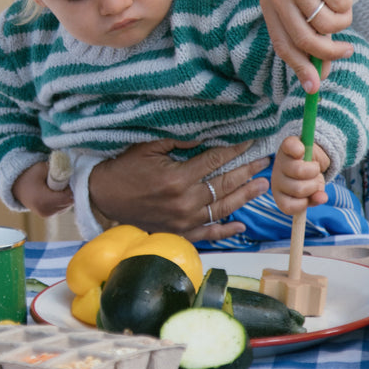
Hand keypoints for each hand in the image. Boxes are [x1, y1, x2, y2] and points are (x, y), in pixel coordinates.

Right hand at [13, 161, 73, 216]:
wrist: (16, 186)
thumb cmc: (29, 175)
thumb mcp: (42, 168)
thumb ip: (57, 170)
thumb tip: (70, 172)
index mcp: (43, 200)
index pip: (67, 197)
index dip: (71, 188)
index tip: (69, 179)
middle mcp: (44, 211)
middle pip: (68, 203)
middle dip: (69, 192)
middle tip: (64, 181)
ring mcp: (45, 214)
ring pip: (66, 206)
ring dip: (66, 197)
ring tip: (58, 187)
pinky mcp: (46, 215)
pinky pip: (61, 208)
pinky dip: (62, 201)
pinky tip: (56, 193)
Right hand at [88, 139, 269, 240]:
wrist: (103, 197)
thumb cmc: (124, 169)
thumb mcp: (147, 147)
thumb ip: (177, 142)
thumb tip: (205, 134)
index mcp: (177, 178)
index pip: (214, 161)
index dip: (234, 150)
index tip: (249, 143)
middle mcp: (184, 201)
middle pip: (224, 184)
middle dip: (247, 171)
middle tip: (264, 162)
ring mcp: (183, 220)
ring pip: (221, 208)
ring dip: (244, 197)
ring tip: (262, 186)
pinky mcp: (178, 232)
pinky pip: (207, 234)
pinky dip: (224, 231)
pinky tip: (240, 225)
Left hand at [261, 0, 354, 92]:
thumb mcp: (309, 18)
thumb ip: (313, 45)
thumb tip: (317, 80)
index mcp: (269, 6)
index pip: (282, 45)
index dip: (299, 67)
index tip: (315, 87)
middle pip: (304, 38)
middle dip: (329, 51)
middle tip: (348, 51)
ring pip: (327, 22)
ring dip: (342, 22)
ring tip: (341, 10)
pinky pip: (341, 3)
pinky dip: (348, 3)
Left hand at [271, 136, 329, 214]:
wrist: (309, 155)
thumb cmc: (308, 178)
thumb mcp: (314, 191)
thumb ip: (316, 198)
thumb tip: (322, 198)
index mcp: (281, 195)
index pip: (289, 207)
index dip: (304, 203)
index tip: (310, 195)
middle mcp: (277, 179)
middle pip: (298, 189)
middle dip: (313, 185)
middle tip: (314, 179)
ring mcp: (280, 162)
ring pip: (299, 171)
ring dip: (314, 169)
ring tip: (314, 167)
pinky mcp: (286, 146)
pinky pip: (293, 148)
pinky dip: (300, 149)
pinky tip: (302, 151)